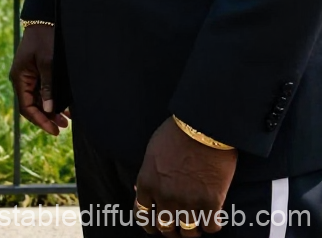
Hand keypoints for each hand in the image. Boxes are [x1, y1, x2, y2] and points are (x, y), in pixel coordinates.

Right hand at [8, 24, 68, 135]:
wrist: (44, 20)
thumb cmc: (45, 39)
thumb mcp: (48, 63)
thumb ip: (48, 87)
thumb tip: (49, 109)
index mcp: (19, 78)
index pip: (27, 108)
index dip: (40, 121)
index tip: (55, 130)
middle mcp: (21, 79)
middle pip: (32, 105)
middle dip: (47, 117)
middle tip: (64, 127)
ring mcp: (28, 76)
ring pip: (38, 99)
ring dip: (51, 109)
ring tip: (67, 119)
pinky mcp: (35, 72)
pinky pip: (41, 90)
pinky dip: (52, 99)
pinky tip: (64, 105)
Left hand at [134, 118, 236, 235]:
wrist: (203, 127)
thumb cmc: (176, 134)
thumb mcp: (152, 152)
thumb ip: (148, 175)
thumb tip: (141, 191)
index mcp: (147, 183)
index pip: (142, 215)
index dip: (150, 222)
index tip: (156, 223)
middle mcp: (165, 197)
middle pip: (165, 228)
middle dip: (171, 230)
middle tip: (178, 227)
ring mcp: (188, 202)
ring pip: (189, 233)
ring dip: (192, 230)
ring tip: (196, 224)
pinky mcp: (211, 203)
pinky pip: (211, 227)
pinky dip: (212, 224)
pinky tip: (212, 216)